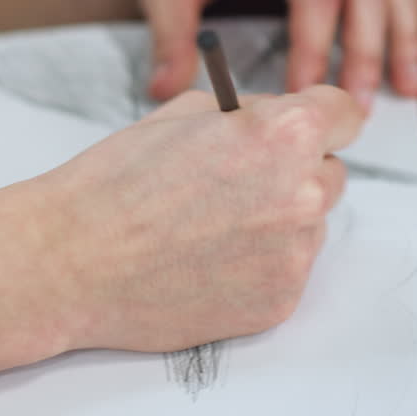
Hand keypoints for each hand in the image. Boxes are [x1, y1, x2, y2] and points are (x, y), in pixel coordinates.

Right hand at [12, 86, 363, 352]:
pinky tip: (205, 261)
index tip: (308, 127)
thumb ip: (249, 114)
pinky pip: (285, 270)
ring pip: (308, 225)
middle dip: (296, 170)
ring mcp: (294, 254)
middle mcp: (303, 193)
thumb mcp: (185, 114)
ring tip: (208, 227)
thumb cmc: (116, 182)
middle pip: (331, 173)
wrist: (71, 261)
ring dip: (276, 221)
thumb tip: (278, 119)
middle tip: (237, 182)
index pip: (345, 113)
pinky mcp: (280, 302)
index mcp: (285, 134)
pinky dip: (257, 265)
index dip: (321, 116)